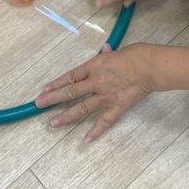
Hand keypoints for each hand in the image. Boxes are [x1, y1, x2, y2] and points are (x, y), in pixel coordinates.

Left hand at [35, 44, 154, 140]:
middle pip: (70, 91)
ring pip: (82, 108)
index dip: (56, 83)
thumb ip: (107, 54)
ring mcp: (105, 97)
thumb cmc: (134, 55)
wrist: (149, 67)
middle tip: (39, 104)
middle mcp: (96, 82)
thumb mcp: (116, 52)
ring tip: (53, 124)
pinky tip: (86, 139)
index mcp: (94, 66)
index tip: (45, 89)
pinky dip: (96, 131)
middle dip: (53, 98)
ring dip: (66, 116)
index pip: (70, 76)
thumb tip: (104, 50)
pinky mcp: (117, 107)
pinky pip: (104, 122)